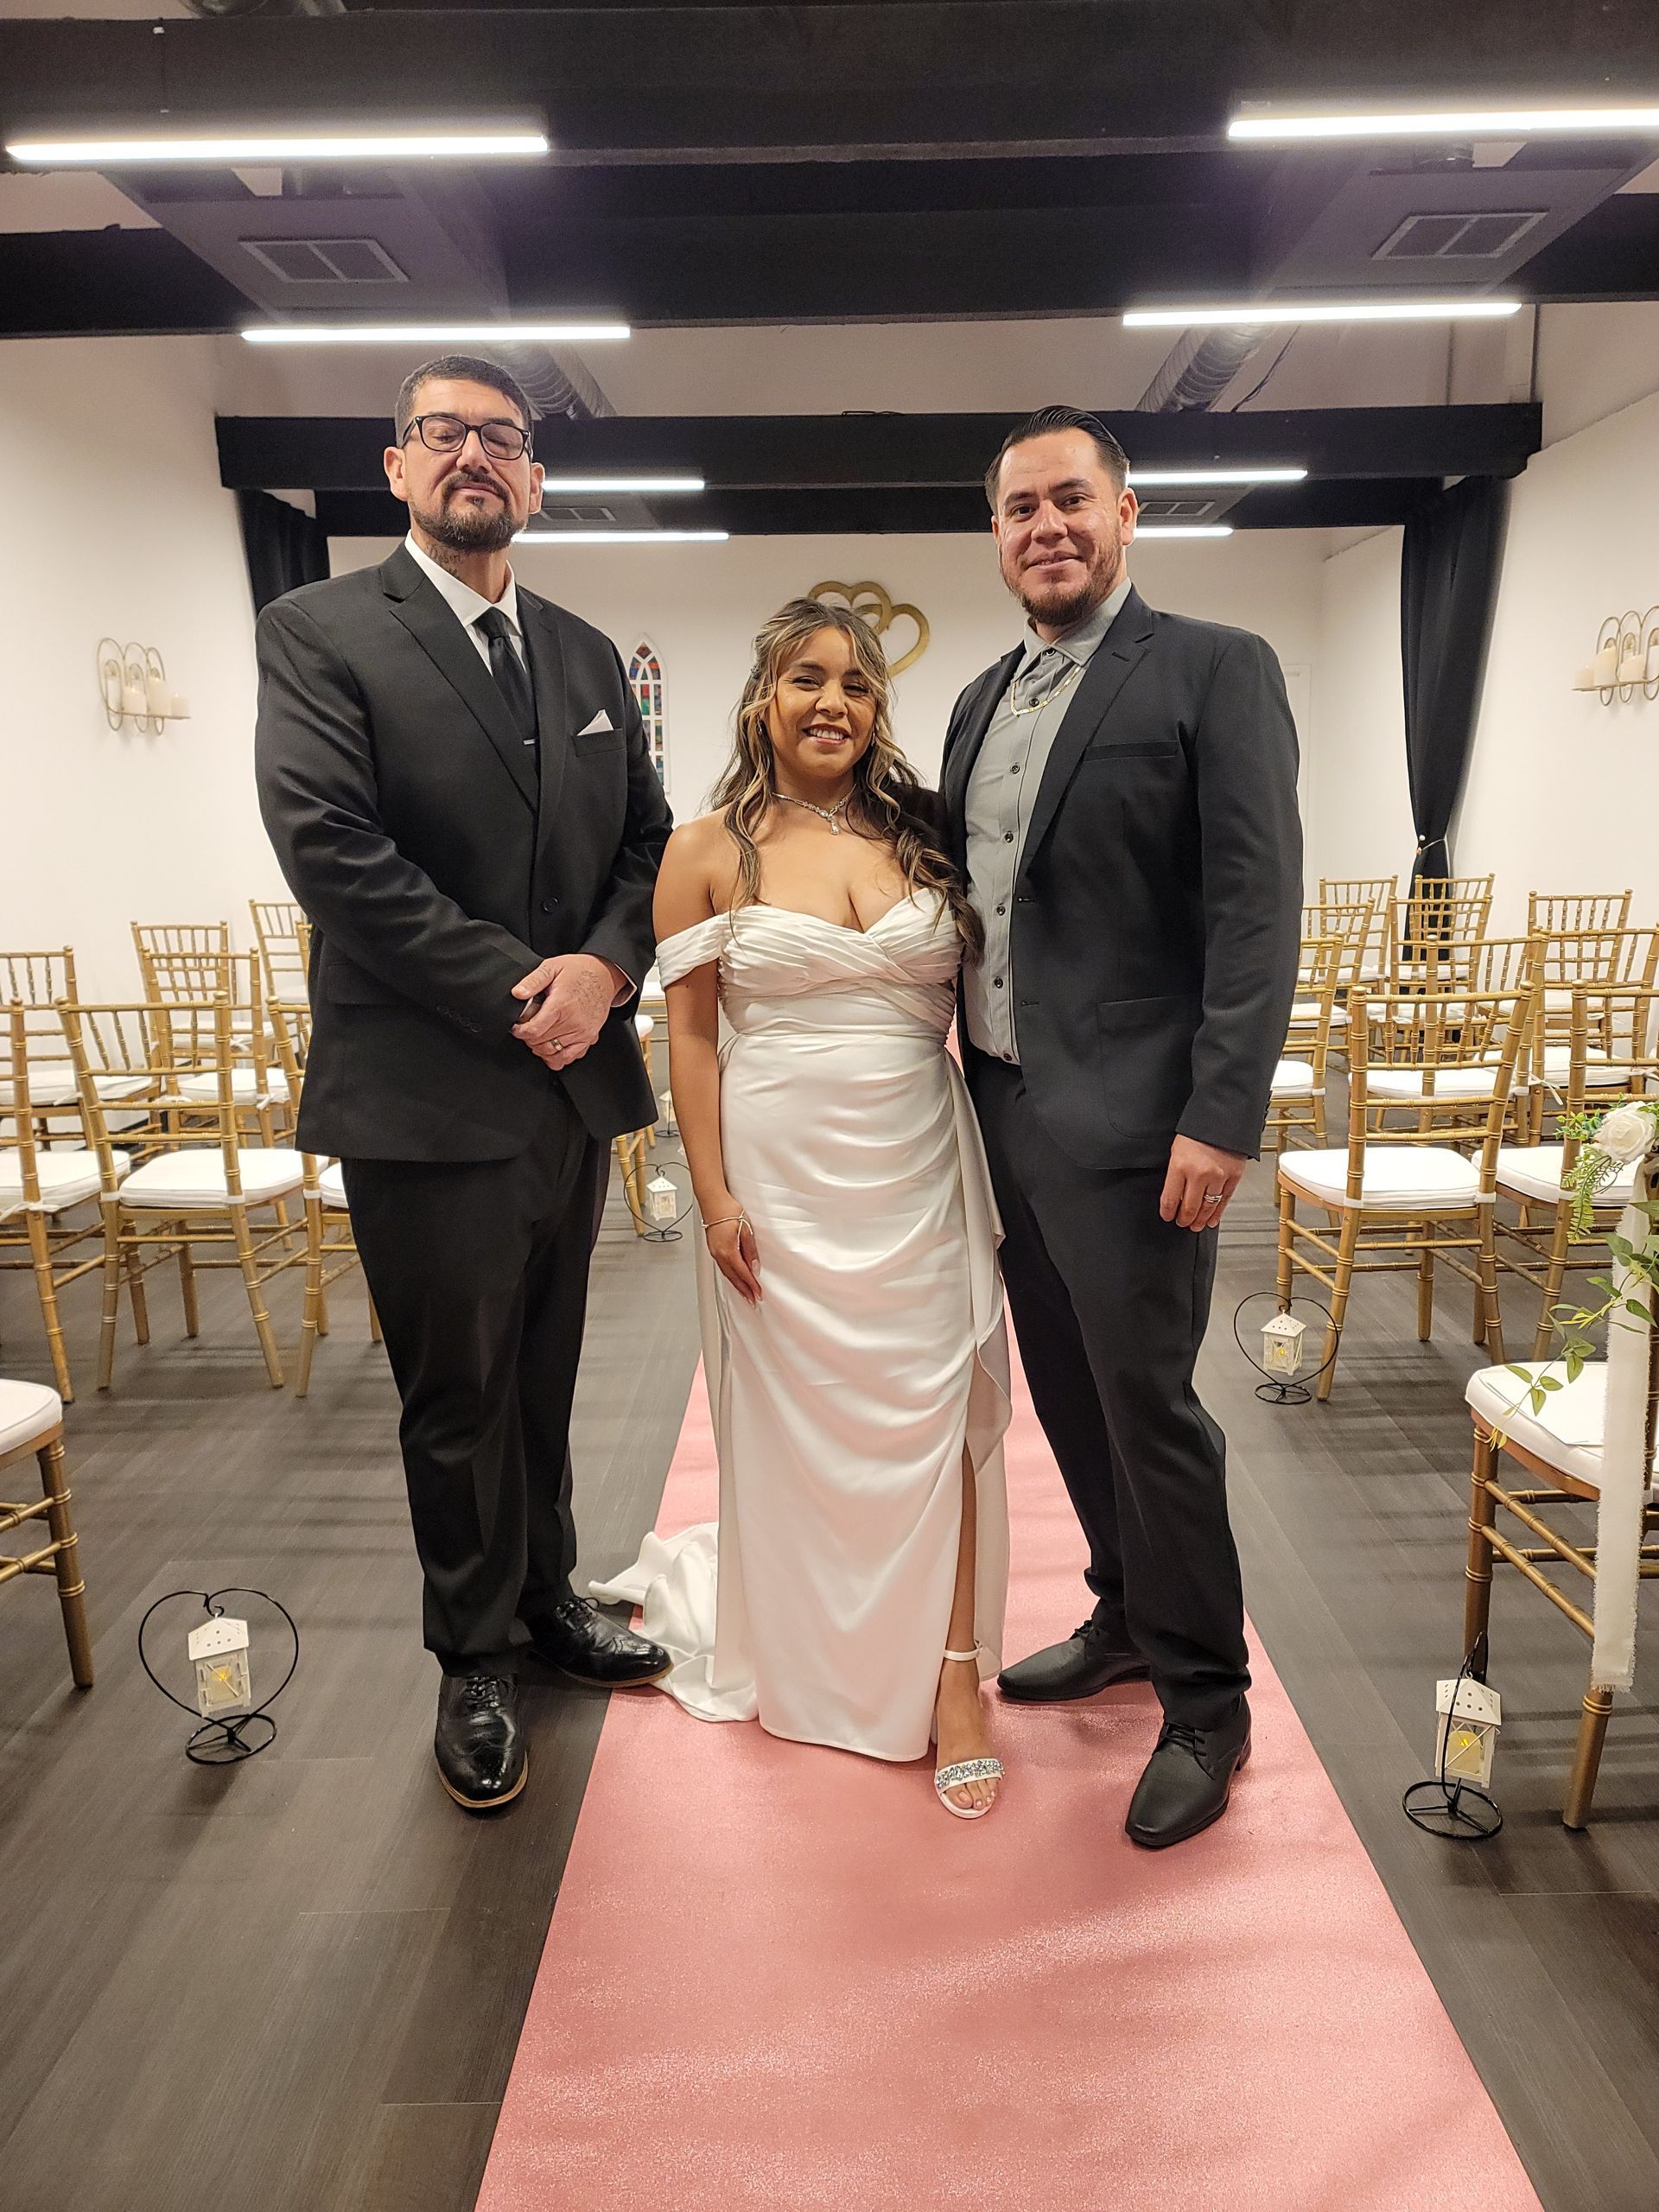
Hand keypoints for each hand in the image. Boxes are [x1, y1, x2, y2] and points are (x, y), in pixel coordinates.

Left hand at [511, 954, 622, 1070]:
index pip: (534, 1030)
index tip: (517, 1028)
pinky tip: (552, 1046)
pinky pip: (570, 1058)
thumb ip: (533, 981)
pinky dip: (557, 1057)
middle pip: (541, 1043)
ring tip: (538, 1037)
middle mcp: (574, 1022)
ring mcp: (583, 1032)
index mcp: (561, 1005)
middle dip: (529, 1038)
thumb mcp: (552, 967)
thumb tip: (517, 993)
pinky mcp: (589, 1038)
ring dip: (540, 1049)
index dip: (520, 1032)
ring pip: (553, 1054)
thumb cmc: (578, 971)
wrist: (604, 975)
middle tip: (528, 1027)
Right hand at [703, 1203, 761, 1305]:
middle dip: (744, 1290)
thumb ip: (750, 1250)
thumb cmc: (728, 1210)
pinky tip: (734, 1277)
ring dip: (737, 1285)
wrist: (713, 1200)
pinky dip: (730, 1275)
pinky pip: (722, 1267)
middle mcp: (719, 1254)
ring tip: (745, 1293)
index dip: (751, 1285)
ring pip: (727, 1273)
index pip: (743, 1273)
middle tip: (752, 1300)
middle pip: (733, 1277)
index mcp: (728, 1250)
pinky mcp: (713, 1248)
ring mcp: (714, 1252)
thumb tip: (754, 1267)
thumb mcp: (746, 1230)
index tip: (758, 1293)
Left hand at [1159, 1135, 1245, 1231]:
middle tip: (1182, 1223)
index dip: (1168, 1212)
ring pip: (1208, 1207)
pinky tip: (1213, 1219)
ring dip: (1201, 1219)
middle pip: (1190, 1207)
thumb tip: (1174, 1194)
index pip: (1170, 1199)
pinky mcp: (1233, 1177)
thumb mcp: (1177, 1150)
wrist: (1223, 1117)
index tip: (1167, 1216)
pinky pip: (1224, 1200)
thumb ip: (1175, 1173)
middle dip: (1184, 1219)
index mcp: (1180, 1166)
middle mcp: (1199, 1174)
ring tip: (1196, 1225)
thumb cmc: (1197, 1130)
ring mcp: (1218, 1177)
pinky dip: (1218, 1213)